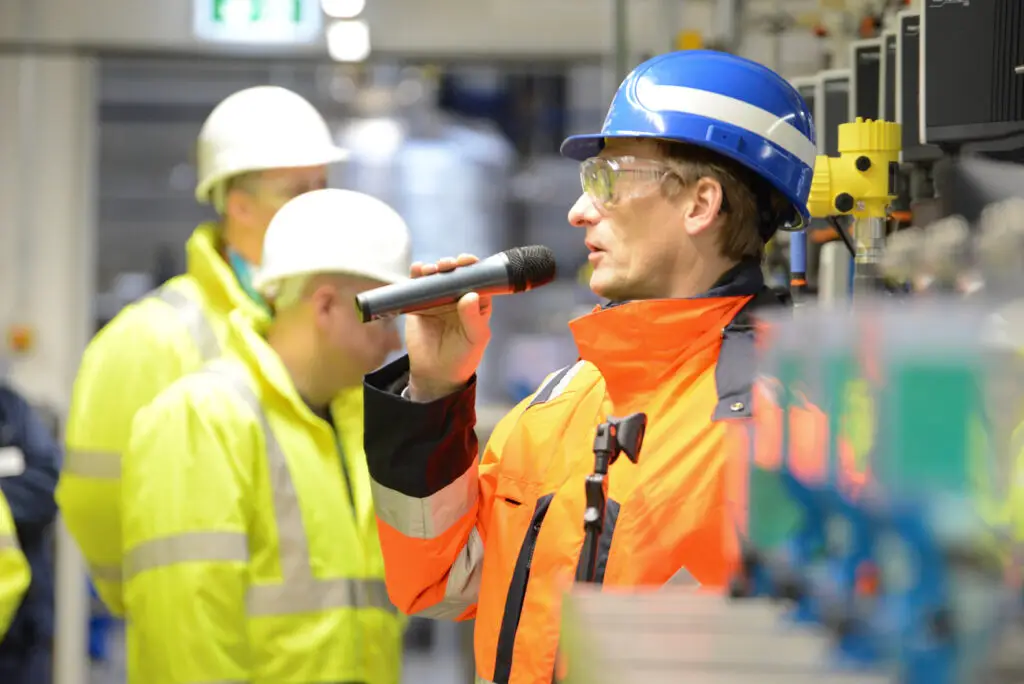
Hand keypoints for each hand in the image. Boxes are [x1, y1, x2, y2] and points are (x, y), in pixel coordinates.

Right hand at [405, 254, 492, 401]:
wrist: (436, 375)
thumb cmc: (463, 357)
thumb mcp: (475, 338)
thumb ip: (473, 318)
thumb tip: (470, 295)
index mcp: (476, 302)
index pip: (476, 278)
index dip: (472, 266)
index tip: (467, 260)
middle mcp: (457, 297)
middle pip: (454, 273)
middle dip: (450, 265)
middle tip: (446, 265)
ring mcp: (437, 300)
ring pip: (435, 277)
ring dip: (432, 268)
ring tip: (430, 269)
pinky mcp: (419, 305)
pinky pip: (416, 288)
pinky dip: (415, 276)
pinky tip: (416, 270)